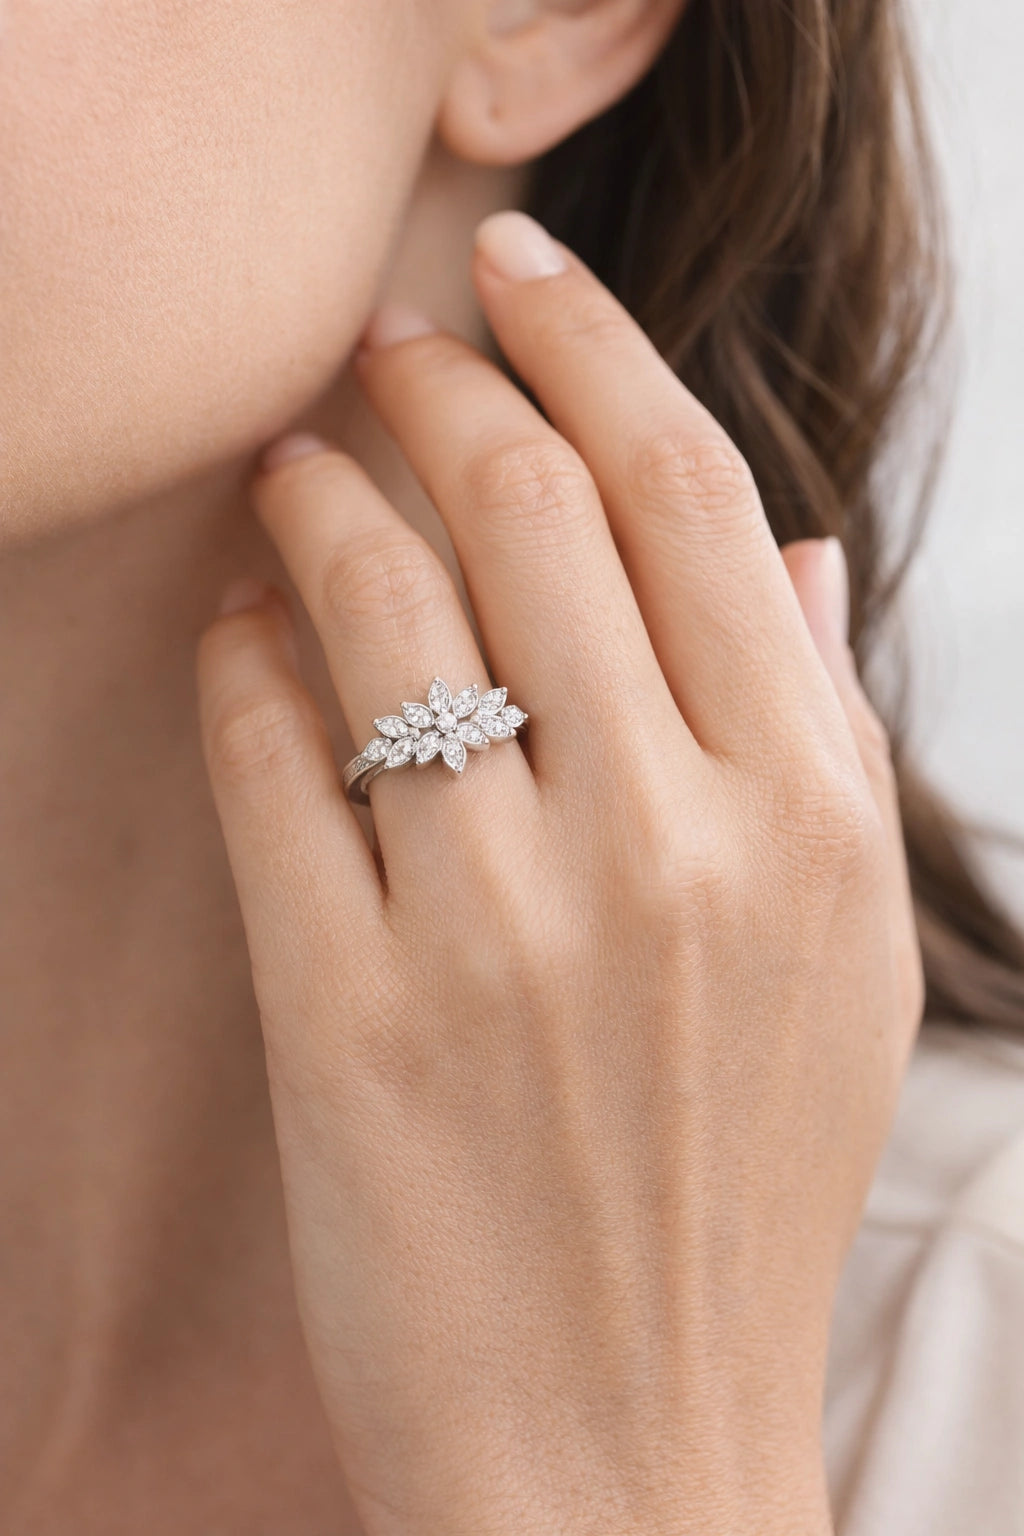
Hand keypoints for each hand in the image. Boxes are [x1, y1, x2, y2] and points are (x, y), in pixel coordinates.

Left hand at [196, 211, 922, 1535]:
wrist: (629, 1441)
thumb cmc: (738, 1183)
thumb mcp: (844, 956)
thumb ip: (815, 732)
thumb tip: (786, 548)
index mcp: (805, 819)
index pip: (687, 491)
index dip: (589, 341)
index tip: (515, 267)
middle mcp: (664, 850)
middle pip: (525, 505)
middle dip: (433, 382)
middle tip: (378, 346)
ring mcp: (499, 933)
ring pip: (376, 606)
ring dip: (314, 496)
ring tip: (288, 461)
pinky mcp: (348, 1020)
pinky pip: (269, 764)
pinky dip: (241, 662)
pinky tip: (240, 629)